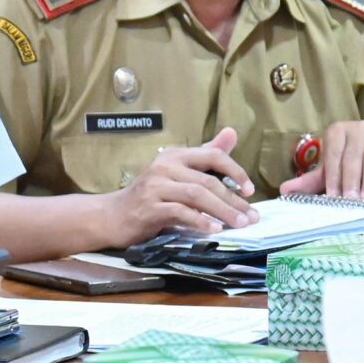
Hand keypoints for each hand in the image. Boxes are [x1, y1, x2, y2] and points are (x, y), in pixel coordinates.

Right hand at [98, 129, 257, 245]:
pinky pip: (180, 213)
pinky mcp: (149, 207)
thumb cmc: (150, 195)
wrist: (112, 216)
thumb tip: (232, 133)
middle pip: (207, 181)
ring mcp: (155, 187)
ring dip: (222, 211)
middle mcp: (165, 166)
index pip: (212, 155)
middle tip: (251, 217)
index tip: (249, 190)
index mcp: (175, 155)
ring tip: (238, 224)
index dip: (235, 171)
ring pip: (196, 196)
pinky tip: (213, 230)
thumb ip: (206, 155)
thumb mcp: (179, 172)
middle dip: (233, 200)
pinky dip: (200, 221)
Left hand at [278, 120, 363, 199]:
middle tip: (351, 200)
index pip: (334, 154)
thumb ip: (312, 179)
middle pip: (354, 158)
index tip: (333, 196)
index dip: (333, 176)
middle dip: (352, 181)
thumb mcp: (333, 165)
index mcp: (338, 132)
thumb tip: (284, 191)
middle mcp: (358, 129)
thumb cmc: (354, 157)